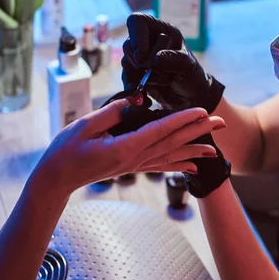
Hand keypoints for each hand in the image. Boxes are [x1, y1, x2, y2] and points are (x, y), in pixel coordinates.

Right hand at [30, 98, 225, 194]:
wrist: (57, 179)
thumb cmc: (65, 151)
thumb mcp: (85, 125)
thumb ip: (112, 112)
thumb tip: (136, 100)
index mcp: (124, 147)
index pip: (161, 130)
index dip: (183, 120)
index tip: (202, 112)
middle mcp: (135, 159)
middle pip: (173, 143)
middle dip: (199, 132)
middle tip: (221, 123)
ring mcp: (135, 165)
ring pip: (171, 156)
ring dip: (194, 150)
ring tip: (216, 149)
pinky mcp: (132, 167)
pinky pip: (161, 165)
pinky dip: (179, 165)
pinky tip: (194, 167)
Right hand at [121, 13, 224, 112]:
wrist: (190, 96)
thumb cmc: (192, 76)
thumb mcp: (189, 66)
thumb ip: (175, 60)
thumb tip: (155, 60)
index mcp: (161, 30)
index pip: (138, 21)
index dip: (137, 38)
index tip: (142, 57)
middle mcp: (148, 41)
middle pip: (129, 45)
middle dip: (141, 64)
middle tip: (158, 74)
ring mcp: (140, 57)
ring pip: (127, 62)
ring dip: (140, 76)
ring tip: (161, 83)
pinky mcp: (136, 73)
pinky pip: (126, 77)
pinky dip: (133, 87)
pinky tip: (144, 95)